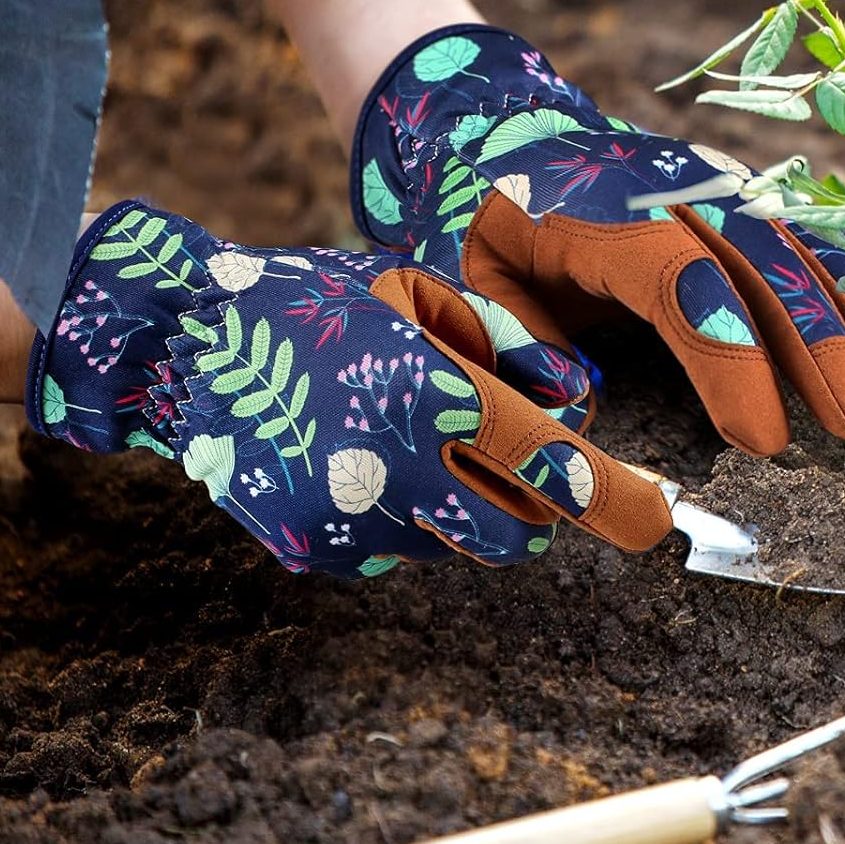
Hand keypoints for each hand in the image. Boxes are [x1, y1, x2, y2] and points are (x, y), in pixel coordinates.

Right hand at [28, 202, 671, 576]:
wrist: (187, 348)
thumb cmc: (319, 302)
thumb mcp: (422, 290)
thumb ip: (510, 342)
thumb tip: (581, 395)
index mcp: (426, 392)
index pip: (548, 465)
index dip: (613, 499)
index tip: (656, 520)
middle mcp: (391, 468)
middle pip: (516, 532)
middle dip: (537, 506)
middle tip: (519, 459)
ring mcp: (347, 522)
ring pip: (456, 542)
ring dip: (464, 505)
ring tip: (413, 438)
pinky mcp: (314, 553)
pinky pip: (396, 551)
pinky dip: (405, 518)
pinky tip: (364, 460)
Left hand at [352, 28, 844, 456]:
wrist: (513, 129)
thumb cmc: (495, 220)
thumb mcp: (477, 279)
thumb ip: (520, 337)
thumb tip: (577, 399)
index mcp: (604, 210)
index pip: (681, 281)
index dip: (729, 358)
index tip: (763, 441)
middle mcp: (678, 187)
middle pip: (764, 260)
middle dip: (823, 344)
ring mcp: (721, 184)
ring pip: (805, 247)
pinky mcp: (748, 195)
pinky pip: (816, 239)